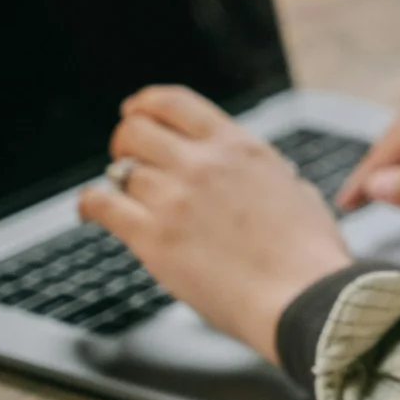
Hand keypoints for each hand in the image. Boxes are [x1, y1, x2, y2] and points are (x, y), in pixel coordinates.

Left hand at [78, 85, 352, 363]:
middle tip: (126, 159)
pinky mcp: (153, 237)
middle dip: (126, 141)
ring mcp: (174, 198)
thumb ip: (264, 175)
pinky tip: (91, 210)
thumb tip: (261, 178)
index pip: (174, 102)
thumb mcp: (294, 189)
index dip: (145, 104)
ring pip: (120, 169)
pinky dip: (91, 204)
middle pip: (136, 130)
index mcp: (238, 145)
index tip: (134, 112)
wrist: (301, 296)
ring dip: (118, 180)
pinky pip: (102, 204)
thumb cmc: (308, 255)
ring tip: (120, 195)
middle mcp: (202, 163)